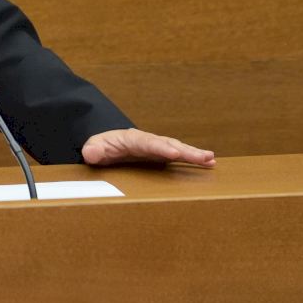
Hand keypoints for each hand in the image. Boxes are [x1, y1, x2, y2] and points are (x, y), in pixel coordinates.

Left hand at [82, 128, 214, 167]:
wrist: (105, 144)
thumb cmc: (100, 146)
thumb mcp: (93, 147)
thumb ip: (93, 150)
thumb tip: (91, 153)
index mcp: (131, 139)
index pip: (147, 143)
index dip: (160, 148)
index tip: (173, 153)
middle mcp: (147, 141)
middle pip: (168, 144)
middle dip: (185, 151)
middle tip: (203, 157)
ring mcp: (156, 147)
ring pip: (177, 148)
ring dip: (194, 154)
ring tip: (211, 160)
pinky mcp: (161, 154)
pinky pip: (179, 155)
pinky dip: (193, 158)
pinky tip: (209, 163)